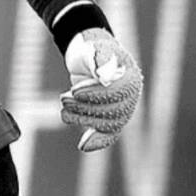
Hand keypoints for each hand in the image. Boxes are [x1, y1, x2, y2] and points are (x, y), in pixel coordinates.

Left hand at [60, 29, 141, 151]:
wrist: (88, 59)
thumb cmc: (91, 51)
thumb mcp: (93, 50)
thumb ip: (100, 59)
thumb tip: (104, 76)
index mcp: (131, 78)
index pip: (117, 92)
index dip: (95, 94)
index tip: (75, 92)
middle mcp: (130, 98)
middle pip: (112, 111)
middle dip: (85, 107)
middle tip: (64, 99)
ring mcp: (121, 110)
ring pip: (107, 124)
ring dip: (83, 120)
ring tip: (64, 111)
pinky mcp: (109, 120)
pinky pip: (109, 135)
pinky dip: (98, 141)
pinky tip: (83, 145)